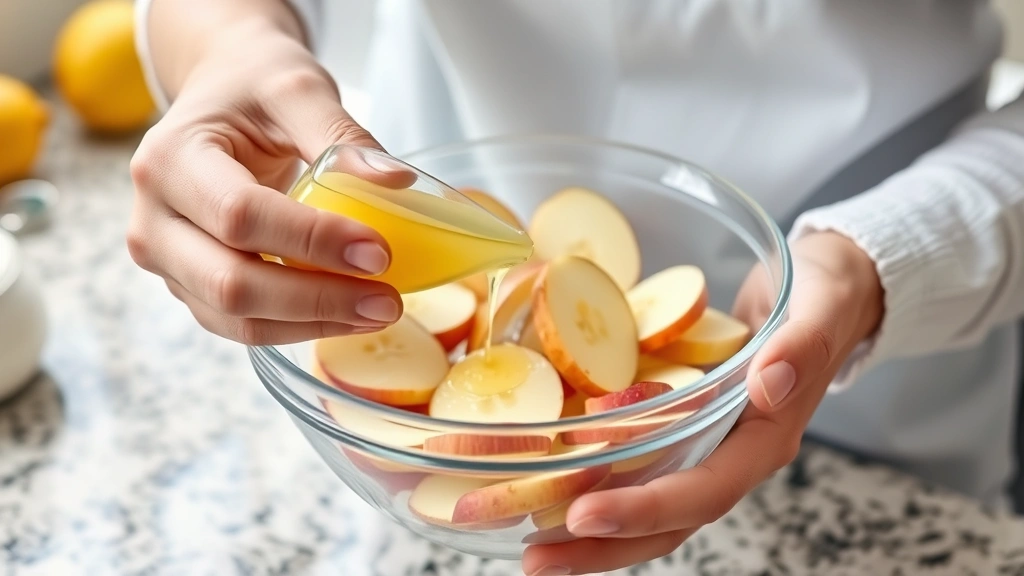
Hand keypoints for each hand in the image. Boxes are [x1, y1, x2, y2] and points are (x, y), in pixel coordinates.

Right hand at [128, 24, 408, 344]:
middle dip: (317, 300)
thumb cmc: (251, 88)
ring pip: (237, 318)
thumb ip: (342, 135)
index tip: (378, 253)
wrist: (220, 95)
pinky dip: (300, 327)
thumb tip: (396, 183)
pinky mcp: (191, 286)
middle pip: (231, 283)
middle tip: (388, 301)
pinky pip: (243, 325)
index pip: (240, 216)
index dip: (312, 241)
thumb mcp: (297, 90)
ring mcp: (167, 261)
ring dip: (313, 323)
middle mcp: (154, 219)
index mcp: (169, 160)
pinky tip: (350, 314)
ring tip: (378, 311)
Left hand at [522, 232, 884, 574]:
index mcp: (766, 438)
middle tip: (535, 560)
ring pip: (648, 505)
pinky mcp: (685, 426)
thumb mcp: (824, 305)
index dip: (645, 509)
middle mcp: (733, 454)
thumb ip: (803, 345)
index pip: (705, 491)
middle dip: (603, 545)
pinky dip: (596, 483)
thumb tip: (769, 383)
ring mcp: (707, 444)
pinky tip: (550, 490)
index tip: (583, 514)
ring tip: (532, 550)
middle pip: (668, 521)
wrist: (824, 288)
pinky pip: (639, 467)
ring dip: (592, 533)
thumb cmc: (825, 293)